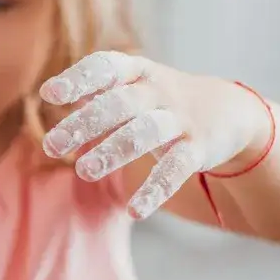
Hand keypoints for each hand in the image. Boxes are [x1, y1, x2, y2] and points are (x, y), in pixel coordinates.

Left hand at [39, 51, 271, 218]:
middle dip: (84, 123)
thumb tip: (49, 94)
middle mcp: (158, 92)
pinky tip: (135, 211)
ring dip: (113, 152)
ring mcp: (180, 119)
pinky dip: (155, 190)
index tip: (49, 94)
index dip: (78, 79)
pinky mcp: (198, 149)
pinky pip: (175, 170)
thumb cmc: (161, 99)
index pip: (106, 68)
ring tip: (83, 171)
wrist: (230, 109)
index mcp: (138, 72)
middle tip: (50, 146)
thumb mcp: (133, 86)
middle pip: (119, 104)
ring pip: (144, 133)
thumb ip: (95, 91)